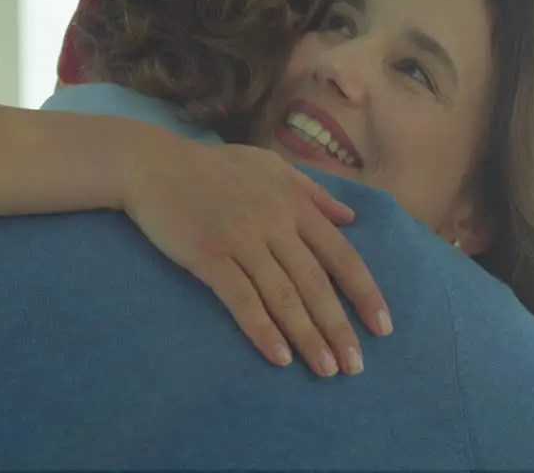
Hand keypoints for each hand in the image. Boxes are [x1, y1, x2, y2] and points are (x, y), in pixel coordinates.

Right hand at [121, 139, 391, 376]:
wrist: (152, 164)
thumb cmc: (210, 166)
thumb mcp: (269, 165)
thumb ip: (311, 190)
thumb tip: (351, 218)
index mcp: (292, 203)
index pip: (340, 254)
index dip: (364, 293)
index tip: (381, 327)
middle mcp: (273, 223)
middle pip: (315, 283)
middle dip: (338, 327)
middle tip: (354, 366)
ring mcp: (240, 240)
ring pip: (283, 296)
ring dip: (307, 336)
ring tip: (325, 370)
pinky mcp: (208, 255)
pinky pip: (241, 298)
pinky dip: (262, 328)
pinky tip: (278, 356)